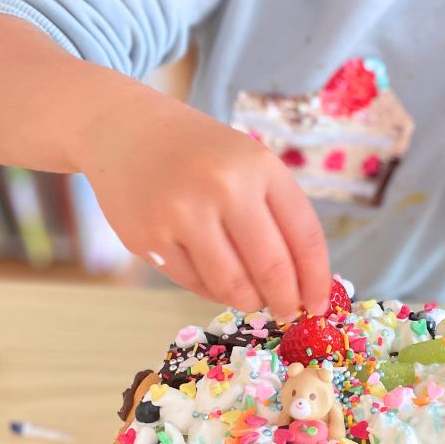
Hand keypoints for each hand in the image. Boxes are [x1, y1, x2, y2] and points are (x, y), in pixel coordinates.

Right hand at [79, 100, 330, 319]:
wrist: (126, 130)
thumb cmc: (200, 152)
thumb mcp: (249, 162)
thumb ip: (278, 213)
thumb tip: (304, 283)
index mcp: (259, 166)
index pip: (304, 237)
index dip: (316, 279)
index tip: (319, 304)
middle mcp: (222, 188)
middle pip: (271, 269)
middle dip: (286, 301)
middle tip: (289, 313)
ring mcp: (181, 215)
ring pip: (232, 286)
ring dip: (250, 301)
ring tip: (254, 298)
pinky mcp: (148, 239)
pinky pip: (195, 284)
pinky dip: (214, 292)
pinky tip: (219, 281)